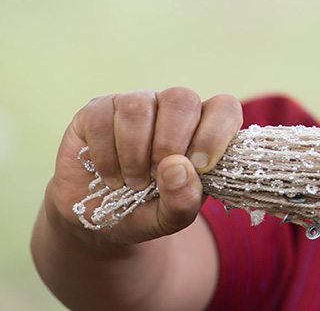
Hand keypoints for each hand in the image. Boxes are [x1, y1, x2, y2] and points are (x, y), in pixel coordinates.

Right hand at [43, 88, 241, 245]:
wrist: (97, 221)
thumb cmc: (145, 211)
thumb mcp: (170, 217)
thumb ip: (183, 199)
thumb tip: (177, 167)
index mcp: (201, 128)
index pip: (223, 107)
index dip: (215, 133)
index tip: (201, 166)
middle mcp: (169, 109)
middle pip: (181, 99)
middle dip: (170, 143)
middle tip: (157, 178)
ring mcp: (132, 105)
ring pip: (139, 106)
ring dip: (135, 153)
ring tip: (134, 182)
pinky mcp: (96, 111)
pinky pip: (102, 119)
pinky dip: (106, 156)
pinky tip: (110, 176)